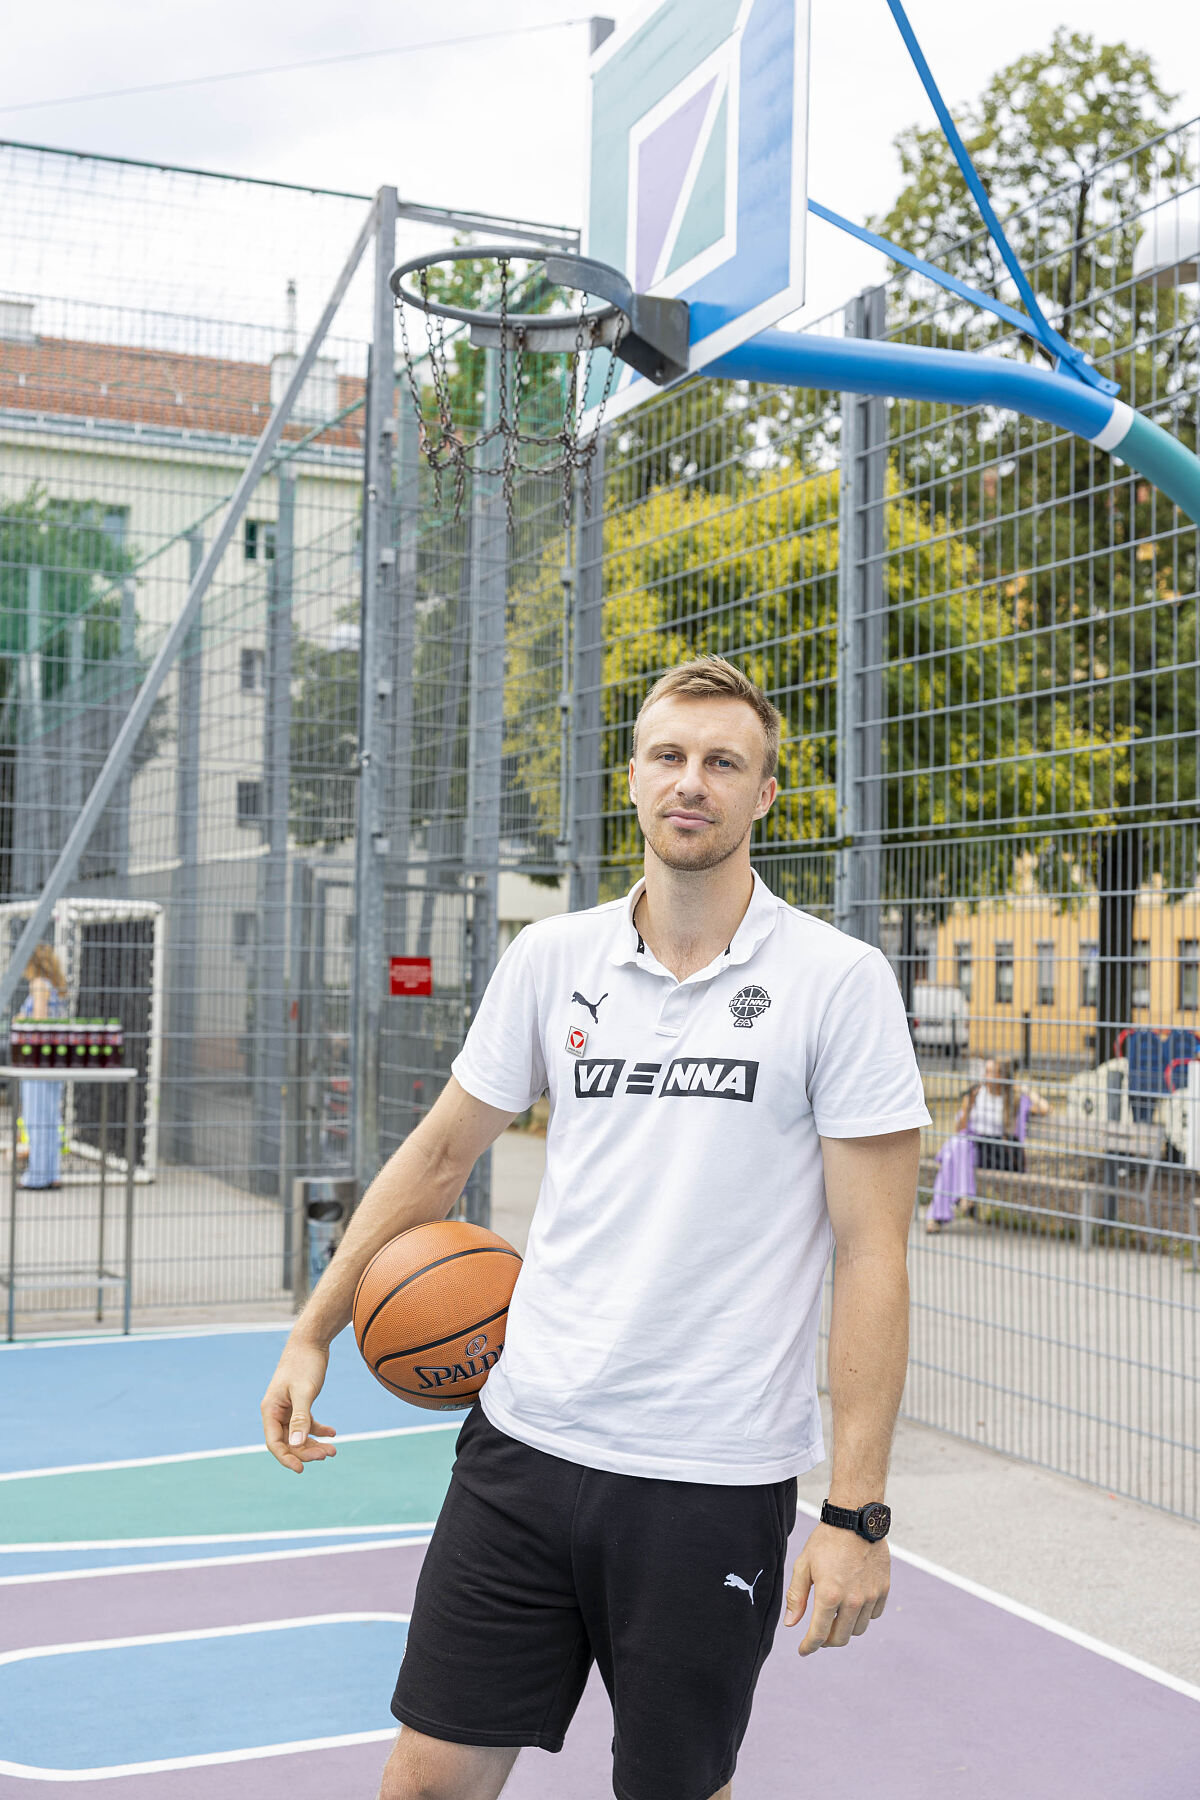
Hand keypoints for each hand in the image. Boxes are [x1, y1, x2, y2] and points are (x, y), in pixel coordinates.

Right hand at [261, 1338, 336, 1473]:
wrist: (311, 1340)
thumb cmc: (304, 1363)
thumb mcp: (304, 1391)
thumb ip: (300, 1418)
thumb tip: (296, 1445)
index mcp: (270, 1409)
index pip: (274, 1443)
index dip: (287, 1458)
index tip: (302, 1469)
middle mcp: (276, 1411)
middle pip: (289, 1441)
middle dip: (307, 1451)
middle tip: (328, 1454)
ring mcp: (288, 1407)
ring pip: (299, 1434)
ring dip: (314, 1443)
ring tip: (334, 1450)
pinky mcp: (300, 1402)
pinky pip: (307, 1422)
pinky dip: (318, 1429)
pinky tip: (332, 1433)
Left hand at [784, 1522, 889, 1654]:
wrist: (856, 1518)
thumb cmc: (826, 1540)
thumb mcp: (804, 1565)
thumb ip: (797, 1597)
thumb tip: (791, 1624)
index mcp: (829, 1596)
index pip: (818, 1634)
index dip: (809, 1647)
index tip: (803, 1650)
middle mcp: (852, 1601)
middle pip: (840, 1638)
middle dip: (826, 1641)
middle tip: (819, 1634)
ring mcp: (870, 1596)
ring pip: (858, 1629)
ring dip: (845, 1629)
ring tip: (835, 1617)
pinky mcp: (883, 1589)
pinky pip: (873, 1614)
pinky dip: (863, 1615)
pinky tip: (853, 1605)